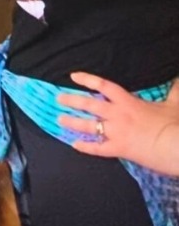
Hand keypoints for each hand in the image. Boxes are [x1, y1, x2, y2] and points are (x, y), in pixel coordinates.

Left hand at [57, 72, 178, 173]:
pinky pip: (98, 149)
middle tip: (58, 98)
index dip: (88, 80)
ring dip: (73, 122)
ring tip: (60, 119)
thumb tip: (178, 79)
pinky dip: (86, 147)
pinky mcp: (119, 149)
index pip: (104, 86)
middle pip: (89, 105)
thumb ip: (174, 91)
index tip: (73, 76)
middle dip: (72, 100)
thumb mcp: (175, 103)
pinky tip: (74, 144)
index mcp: (129, 102)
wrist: (178, 146)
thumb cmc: (176, 124)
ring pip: (89, 126)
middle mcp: (118, 115)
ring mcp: (116, 133)